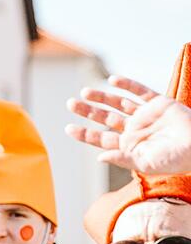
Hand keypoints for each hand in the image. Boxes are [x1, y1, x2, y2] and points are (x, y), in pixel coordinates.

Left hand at [66, 75, 190, 174]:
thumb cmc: (174, 160)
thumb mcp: (144, 163)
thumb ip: (122, 159)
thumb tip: (99, 157)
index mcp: (129, 146)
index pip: (101, 139)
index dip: (85, 133)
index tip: (68, 128)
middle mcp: (135, 130)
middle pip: (106, 119)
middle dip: (88, 111)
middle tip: (71, 103)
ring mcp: (146, 116)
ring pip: (119, 103)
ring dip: (102, 97)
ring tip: (85, 92)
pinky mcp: (160, 104)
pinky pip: (141, 92)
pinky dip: (128, 85)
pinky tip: (112, 80)